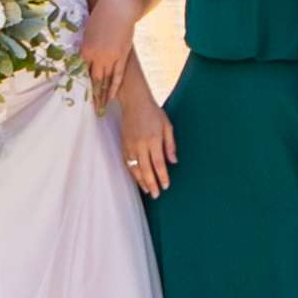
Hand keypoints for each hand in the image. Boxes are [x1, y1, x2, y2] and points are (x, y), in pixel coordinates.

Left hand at [80, 0, 140, 105]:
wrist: (117, 8)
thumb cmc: (100, 17)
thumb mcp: (88, 33)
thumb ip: (86, 48)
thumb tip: (84, 61)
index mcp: (85, 50)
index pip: (81, 73)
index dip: (81, 86)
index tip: (79, 98)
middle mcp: (97, 56)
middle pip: (93, 80)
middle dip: (92, 96)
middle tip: (91, 109)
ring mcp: (110, 57)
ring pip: (105, 81)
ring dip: (103, 95)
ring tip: (101, 108)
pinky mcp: (122, 56)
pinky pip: (118, 75)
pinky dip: (114, 87)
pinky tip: (112, 97)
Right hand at [117, 79, 175, 198]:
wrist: (134, 102)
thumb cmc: (153, 113)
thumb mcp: (167, 126)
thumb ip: (170, 145)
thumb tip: (174, 162)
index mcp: (154, 139)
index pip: (158, 164)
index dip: (162, 177)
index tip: (166, 186)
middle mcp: (141, 144)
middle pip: (146, 170)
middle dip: (151, 184)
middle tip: (156, 195)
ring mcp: (130, 145)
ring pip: (135, 168)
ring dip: (141, 181)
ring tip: (147, 190)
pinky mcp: (124, 145)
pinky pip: (127, 163)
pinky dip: (132, 173)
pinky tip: (137, 179)